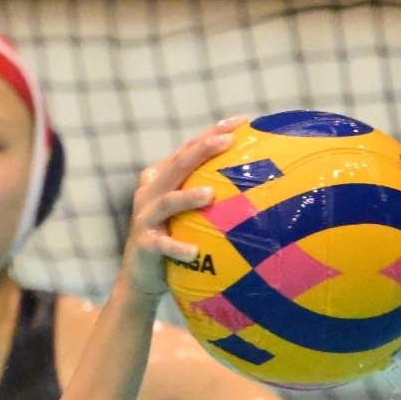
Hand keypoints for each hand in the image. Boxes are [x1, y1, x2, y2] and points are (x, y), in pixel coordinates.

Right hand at [120, 118, 246, 296]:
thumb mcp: (187, 213)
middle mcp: (150, 193)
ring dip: (188, 197)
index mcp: (161, 178)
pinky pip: (161, 244)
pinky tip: (195, 250)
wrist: (141, 278)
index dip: (212, 132)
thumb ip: (210, 193)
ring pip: (167, 201)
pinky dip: (177, 247)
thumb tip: (260, 181)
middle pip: (177, 165)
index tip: (242, 121)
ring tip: (211, 194)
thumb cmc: (175, 238)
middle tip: (228, 141)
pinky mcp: (144, 245)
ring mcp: (144, 218)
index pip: (189, 149)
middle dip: (202, 150)